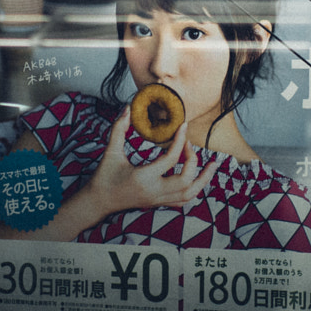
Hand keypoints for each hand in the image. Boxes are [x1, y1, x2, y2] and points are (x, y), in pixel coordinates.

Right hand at [82, 110, 222, 219]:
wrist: (98, 202)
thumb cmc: (103, 176)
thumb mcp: (110, 152)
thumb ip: (118, 129)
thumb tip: (128, 108)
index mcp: (143, 177)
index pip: (170, 160)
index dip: (180, 140)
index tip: (183, 126)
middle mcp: (153, 191)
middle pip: (186, 180)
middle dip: (193, 161)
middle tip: (190, 145)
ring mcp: (158, 200)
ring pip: (189, 195)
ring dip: (203, 179)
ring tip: (212, 165)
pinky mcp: (158, 203)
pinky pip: (183, 201)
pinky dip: (195, 190)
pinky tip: (199, 178)